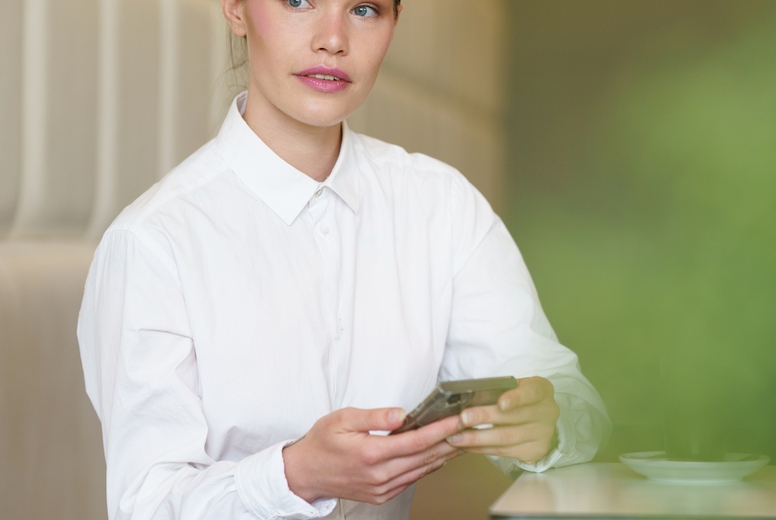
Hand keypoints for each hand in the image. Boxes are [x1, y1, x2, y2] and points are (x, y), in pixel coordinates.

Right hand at [283, 407, 461, 504]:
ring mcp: (382, 488)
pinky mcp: (382, 495)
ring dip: (443, 455)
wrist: (305, 473)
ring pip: (421, 470)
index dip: (441, 430)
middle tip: (469, 426)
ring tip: (460, 439)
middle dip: (449, 441)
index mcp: (371, 453)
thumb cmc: (322, 442)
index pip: (416, 441)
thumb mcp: (343, 419)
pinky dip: (428, 467)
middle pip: (425, 457)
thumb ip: (375, 416)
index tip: (458, 419)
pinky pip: (412, 480)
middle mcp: (379, 475)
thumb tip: (402, 414)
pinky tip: (438, 456)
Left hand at [446, 376, 558, 463]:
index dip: (516, 398)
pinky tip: (466, 446)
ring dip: (477, 438)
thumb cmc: (520, 399)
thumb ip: (496, 391)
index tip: (500, 403)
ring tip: (456, 438)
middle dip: (484, 418)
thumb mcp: (514, 387)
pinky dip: (482, 449)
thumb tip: (464, 398)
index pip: (531, 392)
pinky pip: (504, 451)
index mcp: (541, 390)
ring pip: (506, 438)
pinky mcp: (534, 451)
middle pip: (513, 417)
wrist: (540, 420)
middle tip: (462, 419)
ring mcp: (542, 434)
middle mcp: (547, 412)